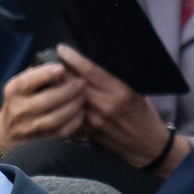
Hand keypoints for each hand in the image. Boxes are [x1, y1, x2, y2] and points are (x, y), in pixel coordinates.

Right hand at [0, 59, 85, 154]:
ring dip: (72, 107)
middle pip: (44, 101)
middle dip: (67, 91)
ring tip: (83, 97)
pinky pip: (59, 132)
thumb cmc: (20, 99)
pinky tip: (81, 113)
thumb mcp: (21, 84)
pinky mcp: (38, 139)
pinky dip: (73, 123)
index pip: (27, 82)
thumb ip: (37, 74)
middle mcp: (17, 109)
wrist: (8, 130)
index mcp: (13, 91)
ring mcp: (27, 127)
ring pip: (53, 118)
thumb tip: (62, 60)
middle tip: (82, 83)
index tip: (62, 68)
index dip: (45, 75)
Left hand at [55, 44, 186, 172]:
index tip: (61, 49)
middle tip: (49, 62)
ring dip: (57, 88)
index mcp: (119, 90)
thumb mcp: (135, 90)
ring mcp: (93, 119)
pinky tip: (55, 99)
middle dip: (59, 71)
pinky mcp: (86, 131)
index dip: (73, 58)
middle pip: (73, 84)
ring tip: (49, 78)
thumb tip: (92, 63)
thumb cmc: (142, 113)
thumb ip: (114, 79)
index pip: (90, 70)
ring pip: (67, 99)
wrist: (145, 145)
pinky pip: (70, 114)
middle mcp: (104, 104)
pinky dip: (62, 105)